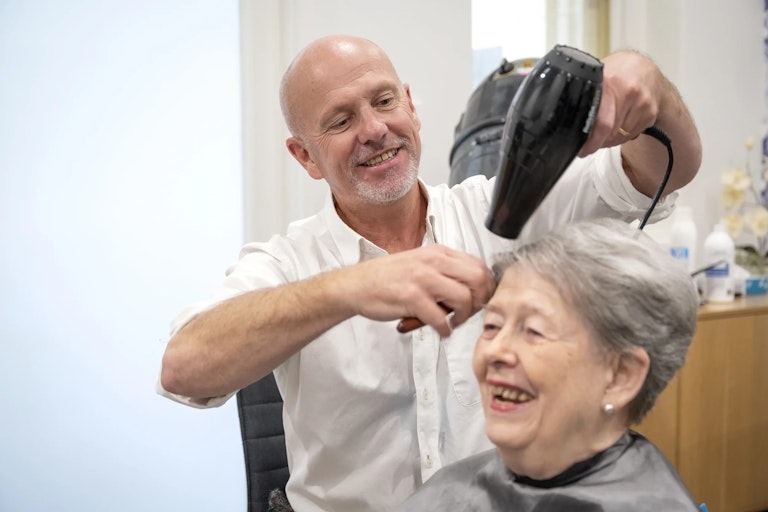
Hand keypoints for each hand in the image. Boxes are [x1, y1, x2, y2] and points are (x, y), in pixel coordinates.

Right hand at [342, 244, 495, 336]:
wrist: (356, 285)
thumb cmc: (388, 278)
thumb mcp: (420, 263)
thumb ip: (445, 270)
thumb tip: (471, 287)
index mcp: (438, 253)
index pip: (478, 265)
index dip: (486, 286)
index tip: (479, 300)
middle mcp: (433, 262)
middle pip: (478, 279)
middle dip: (480, 301)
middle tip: (470, 312)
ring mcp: (422, 279)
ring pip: (464, 298)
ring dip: (463, 317)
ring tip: (453, 322)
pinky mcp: (411, 297)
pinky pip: (440, 318)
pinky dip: (445, 329)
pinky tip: (440, 330)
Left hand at [579, 50, 661, 156]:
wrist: (646, 67)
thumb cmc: (617, 72)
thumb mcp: (598, 76)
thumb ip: (587, 96)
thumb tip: (568, 120)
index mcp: (610, 83)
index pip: (602, 122)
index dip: (591, 140)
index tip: (583, 149)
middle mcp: (629, 93)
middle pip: (610, 132)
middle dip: (597, 141)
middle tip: (589, 142)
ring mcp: (642, 104)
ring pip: (620, 136)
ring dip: (609, 139)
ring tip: (605, 128)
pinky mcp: (651, 113)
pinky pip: (631, 134)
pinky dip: (622, 134)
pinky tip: (619, 123)